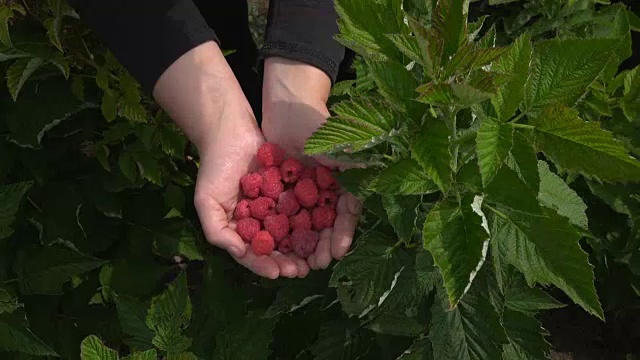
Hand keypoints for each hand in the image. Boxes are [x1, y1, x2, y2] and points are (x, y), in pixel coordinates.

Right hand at [153, 42, 308, 278]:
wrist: (231, 130)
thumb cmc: (214, 167)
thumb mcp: (206, 201)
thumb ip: (217, 231)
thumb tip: (239, 253)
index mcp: (242, 230)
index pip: (255, 254)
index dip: (266, 265)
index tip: (278, 273)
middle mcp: (263, 221)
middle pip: (279, 248)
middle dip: (291, 261)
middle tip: (304, 270)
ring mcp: (280, 206)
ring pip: (296, 232)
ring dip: (307, 245)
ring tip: (318, 256)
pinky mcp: (295, 189)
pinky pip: (308, 207)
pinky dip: (317, 218)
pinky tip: (327, 227)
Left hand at [262, 57, 361, 269]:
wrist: (287, 108)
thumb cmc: (318, 125)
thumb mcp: (341, 145)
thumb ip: (356, 166)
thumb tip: (370, 188)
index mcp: (345, 185)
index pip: (347, 215)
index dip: (343, 235)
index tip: (337, 252)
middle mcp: (327, 194)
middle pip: (326, 227)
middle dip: (322, 247)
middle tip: (316, 265)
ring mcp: (305, 195)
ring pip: (305, 226)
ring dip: (302, 247)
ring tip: (297, 264)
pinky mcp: (284, 192)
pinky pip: (283, 217)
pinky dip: (281, 233)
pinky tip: (275, 247)